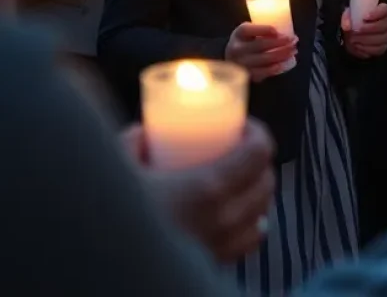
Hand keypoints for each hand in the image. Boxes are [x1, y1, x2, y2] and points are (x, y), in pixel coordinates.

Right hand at [123, 119, 275, 262]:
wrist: (107, 274)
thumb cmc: (114, 221)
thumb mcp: (117, 172)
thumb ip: (130, 145)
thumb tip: (142, 133)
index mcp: (207, 189)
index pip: (259, 153)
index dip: (258, 133)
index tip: (243, 127)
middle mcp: (222, 219)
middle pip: (265, 182)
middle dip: (260, 161)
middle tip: (241, 151)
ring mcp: (220, 245)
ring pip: (262, 213)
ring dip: (258, 193)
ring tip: (243, 181)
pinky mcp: (212, 265)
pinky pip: (249, 243)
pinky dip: (252, 225)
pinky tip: (240, 217)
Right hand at [225, 22, 297, 81]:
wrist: (238, 58)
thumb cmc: (251, 40)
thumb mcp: (254, 31)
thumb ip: (265, 30)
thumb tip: (289, 33)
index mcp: (239, 33)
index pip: (248, 29)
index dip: (263, 30)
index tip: (277, 31)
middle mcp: (236, 48)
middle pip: (259, 45)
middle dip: (279, 42)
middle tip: (293, 40)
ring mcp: (240, 63)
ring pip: (263, 59)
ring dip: (281, 54)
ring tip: (293, 50)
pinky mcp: (247, 75)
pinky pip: (263, 72)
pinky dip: (275, 67)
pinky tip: (285, 62)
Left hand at [342, 3, 386, 57]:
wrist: (352, 37)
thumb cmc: (354, 22)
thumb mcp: (348, 16)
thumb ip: (347, 18)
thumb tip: (347, 26)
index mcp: (381, 11)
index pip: (385, 9)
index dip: (377, 13)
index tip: (365, 17)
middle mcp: (386, 24)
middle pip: (385, 25)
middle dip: (370, 28)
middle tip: (357, 30)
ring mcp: (386, 36)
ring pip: (383, 38)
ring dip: (367, 39)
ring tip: (354, 39)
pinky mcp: (383, 47)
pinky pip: (379, 49)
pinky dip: (367, 48)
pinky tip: (357, 46)